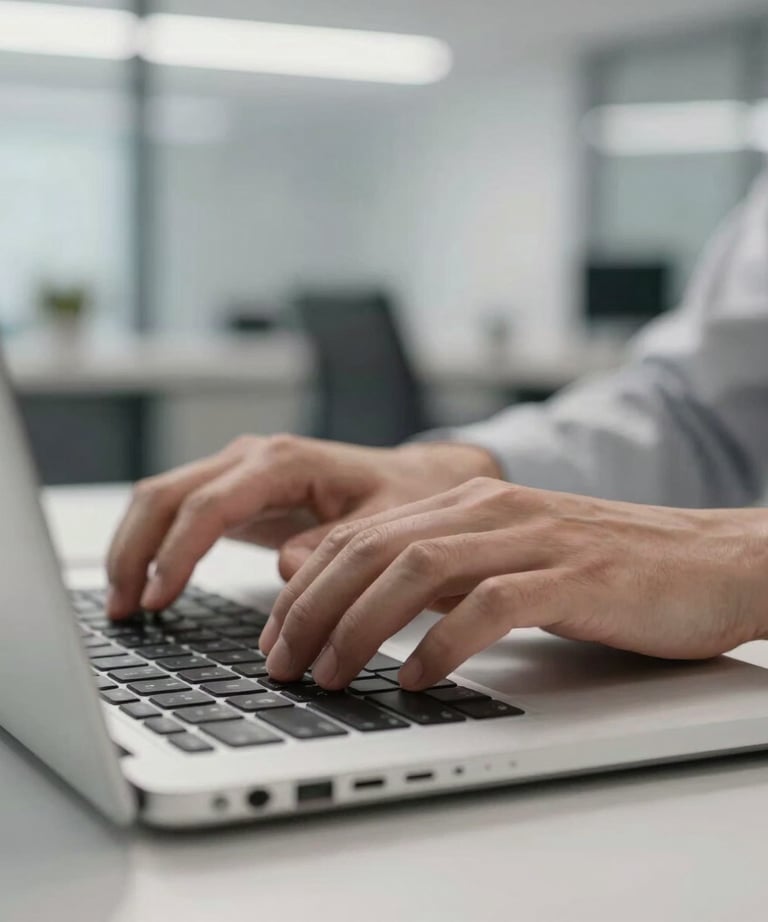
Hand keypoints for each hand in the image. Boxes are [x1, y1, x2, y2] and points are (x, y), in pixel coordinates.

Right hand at [106, 435, 499, 617]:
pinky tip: (148, 585)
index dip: (177, 552)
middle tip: (124, 610)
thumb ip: (338, 546)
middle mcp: (253, 459)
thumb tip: (288, 570)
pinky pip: (179, 511)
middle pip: (167, 494)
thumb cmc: (404, 499)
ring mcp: (240, 473)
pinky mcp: (237, 493)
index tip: (159, 599)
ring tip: (124, 605)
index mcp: (284, 462)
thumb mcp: (386, 523)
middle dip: (136, 549)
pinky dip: (155, 546)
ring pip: (162, 499)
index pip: (209, 504)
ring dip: (134, 548)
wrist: (415, 481)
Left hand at [262, 477, 767, 689]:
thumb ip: (441, 572)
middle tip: (282, 664)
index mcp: (469, 502)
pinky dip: (444, 643)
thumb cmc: (604, 567)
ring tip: (331, 675)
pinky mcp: (574, 577)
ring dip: (361, 626)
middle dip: (312, 608)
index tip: (275, 636)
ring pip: (418, 568)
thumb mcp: (507, 559)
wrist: (707, 558)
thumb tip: (365, 605)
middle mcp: (491, 510)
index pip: (360, 534)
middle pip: (373, 548)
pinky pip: (491, 605)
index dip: (305, 586)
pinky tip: (418, 679)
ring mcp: (532, 539)